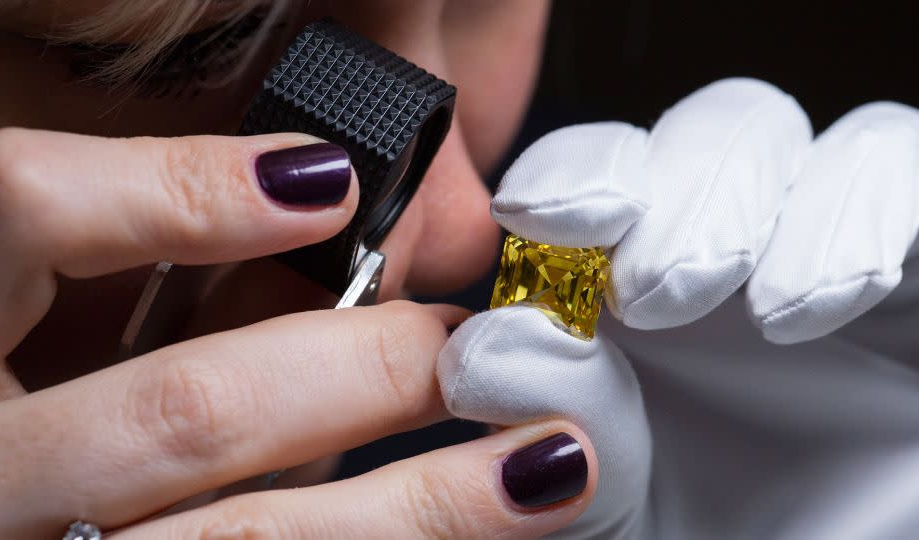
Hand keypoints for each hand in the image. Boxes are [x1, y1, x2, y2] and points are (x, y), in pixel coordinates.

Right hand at [0, 128, 599, 537]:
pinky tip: (462, 535)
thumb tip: (322, 273)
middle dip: (363, 369)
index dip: (178, 188)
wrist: (7, 536)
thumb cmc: (12, 457)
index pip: (17, 212)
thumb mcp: (34, 362)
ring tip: (538, 463)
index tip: (328, 184)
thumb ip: (151, 324)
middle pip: (182, 410)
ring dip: (422, 505)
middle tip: (464, 349)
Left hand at [439, 78, 918, 537]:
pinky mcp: (905, 272)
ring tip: (736, 309)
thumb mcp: (603, 497)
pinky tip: (804, 302)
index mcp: (626, 285)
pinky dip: (859, 206)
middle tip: (644, 294)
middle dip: (666, 192)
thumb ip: (550, 415)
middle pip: (686, 132)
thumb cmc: (698, 531)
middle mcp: (715, 249)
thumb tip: (494, 340)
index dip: (567, 174)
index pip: (593, 172)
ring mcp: (808, 244)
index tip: (539, 220)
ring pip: (771, 134)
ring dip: (736, 198)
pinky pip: (896, 166)